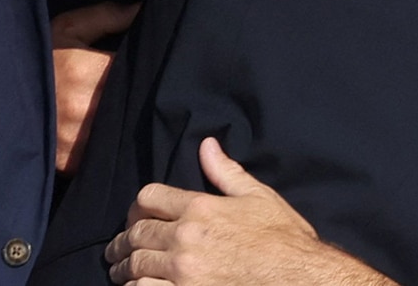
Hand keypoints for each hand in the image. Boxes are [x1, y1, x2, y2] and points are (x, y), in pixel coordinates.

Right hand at [50, 1, 139, 173]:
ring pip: (121, 131)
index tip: (159, 64)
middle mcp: (85, 109)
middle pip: (134, 104)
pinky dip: (109, 145)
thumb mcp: (65, 30)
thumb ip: (106, 16)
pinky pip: (102, 154)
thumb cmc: (35, 61)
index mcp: (87, 71)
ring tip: (132, 111)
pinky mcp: (71, 163)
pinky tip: (115, 135)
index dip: (153, 68)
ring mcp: (78, 140)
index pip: (139, 71)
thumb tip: (143, 9)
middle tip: (150, 89)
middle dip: (142, 96)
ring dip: (129, 123)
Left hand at [105, 137, 396, 285]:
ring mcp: (183, 272)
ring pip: (135, 267)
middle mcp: (185, 238)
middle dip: (123, 241)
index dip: (138, 205)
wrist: (299, 278)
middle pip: (136, 233)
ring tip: (123, 272)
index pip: (148, 197)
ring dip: (125, 269)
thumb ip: (226, 171)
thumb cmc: (283, 238)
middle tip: (118, 249)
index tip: (135, 215)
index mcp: (200, 207)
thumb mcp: (258, 196)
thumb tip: (207, 145)